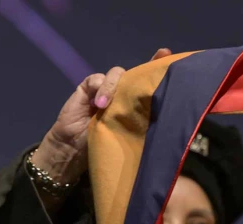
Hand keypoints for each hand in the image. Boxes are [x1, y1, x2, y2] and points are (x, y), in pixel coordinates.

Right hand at [31, 48, 171, 186]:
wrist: (74, 151)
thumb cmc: (104, 146)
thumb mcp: (130, 136)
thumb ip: (142, 121)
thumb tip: (163, 113)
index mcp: (135, 105)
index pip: (147, 85)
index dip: (157, 68)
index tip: (167, 54)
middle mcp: (122, 93)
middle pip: (135, 74)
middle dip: (148, 66)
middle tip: (161, 56)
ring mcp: (105, 88)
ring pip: (117, 74)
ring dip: (115, 86)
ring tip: (106, 106)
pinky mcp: (88, 87)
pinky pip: (97, 78)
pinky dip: (100, 87)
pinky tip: (99, 103)